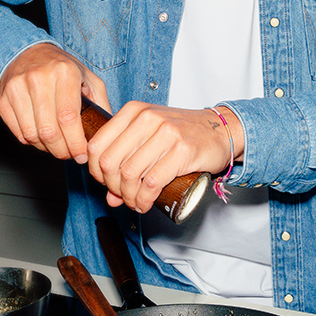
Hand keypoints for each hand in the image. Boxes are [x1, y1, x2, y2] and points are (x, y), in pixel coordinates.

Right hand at [0, 43, 109, 162]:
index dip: (75, 143)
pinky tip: (41, 136)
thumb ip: (100, 103)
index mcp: (64, 72)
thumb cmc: (60, 68)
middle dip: (62, 151)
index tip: (81, 154)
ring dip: (46, 148)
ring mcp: (17, 88)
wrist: (26, 53)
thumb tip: (110, 131)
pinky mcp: (4, 99)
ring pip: (32, 135)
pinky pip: (18, 133)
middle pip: (49, 131)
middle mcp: (38, 78)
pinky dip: (31, 142)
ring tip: (56, 146)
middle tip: (69, 154)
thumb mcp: (87, 77)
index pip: (68, 118)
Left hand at [86, 103, 243, 211]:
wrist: (220, 130)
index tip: (105, 183)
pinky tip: (145, 204)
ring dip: (128, 196)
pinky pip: (151, 182)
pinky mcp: (182, 151)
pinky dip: (144, 199)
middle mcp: (147, 118)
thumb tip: (110, 196)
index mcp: (133, 111)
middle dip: (111, 187)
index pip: (97, 145)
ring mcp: (165, 133)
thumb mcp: (149, 139)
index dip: (95, 171)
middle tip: (121, 196)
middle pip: (110, 162)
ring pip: (129, 174)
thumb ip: (127, 161)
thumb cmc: (183, 134)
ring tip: (134, 202)